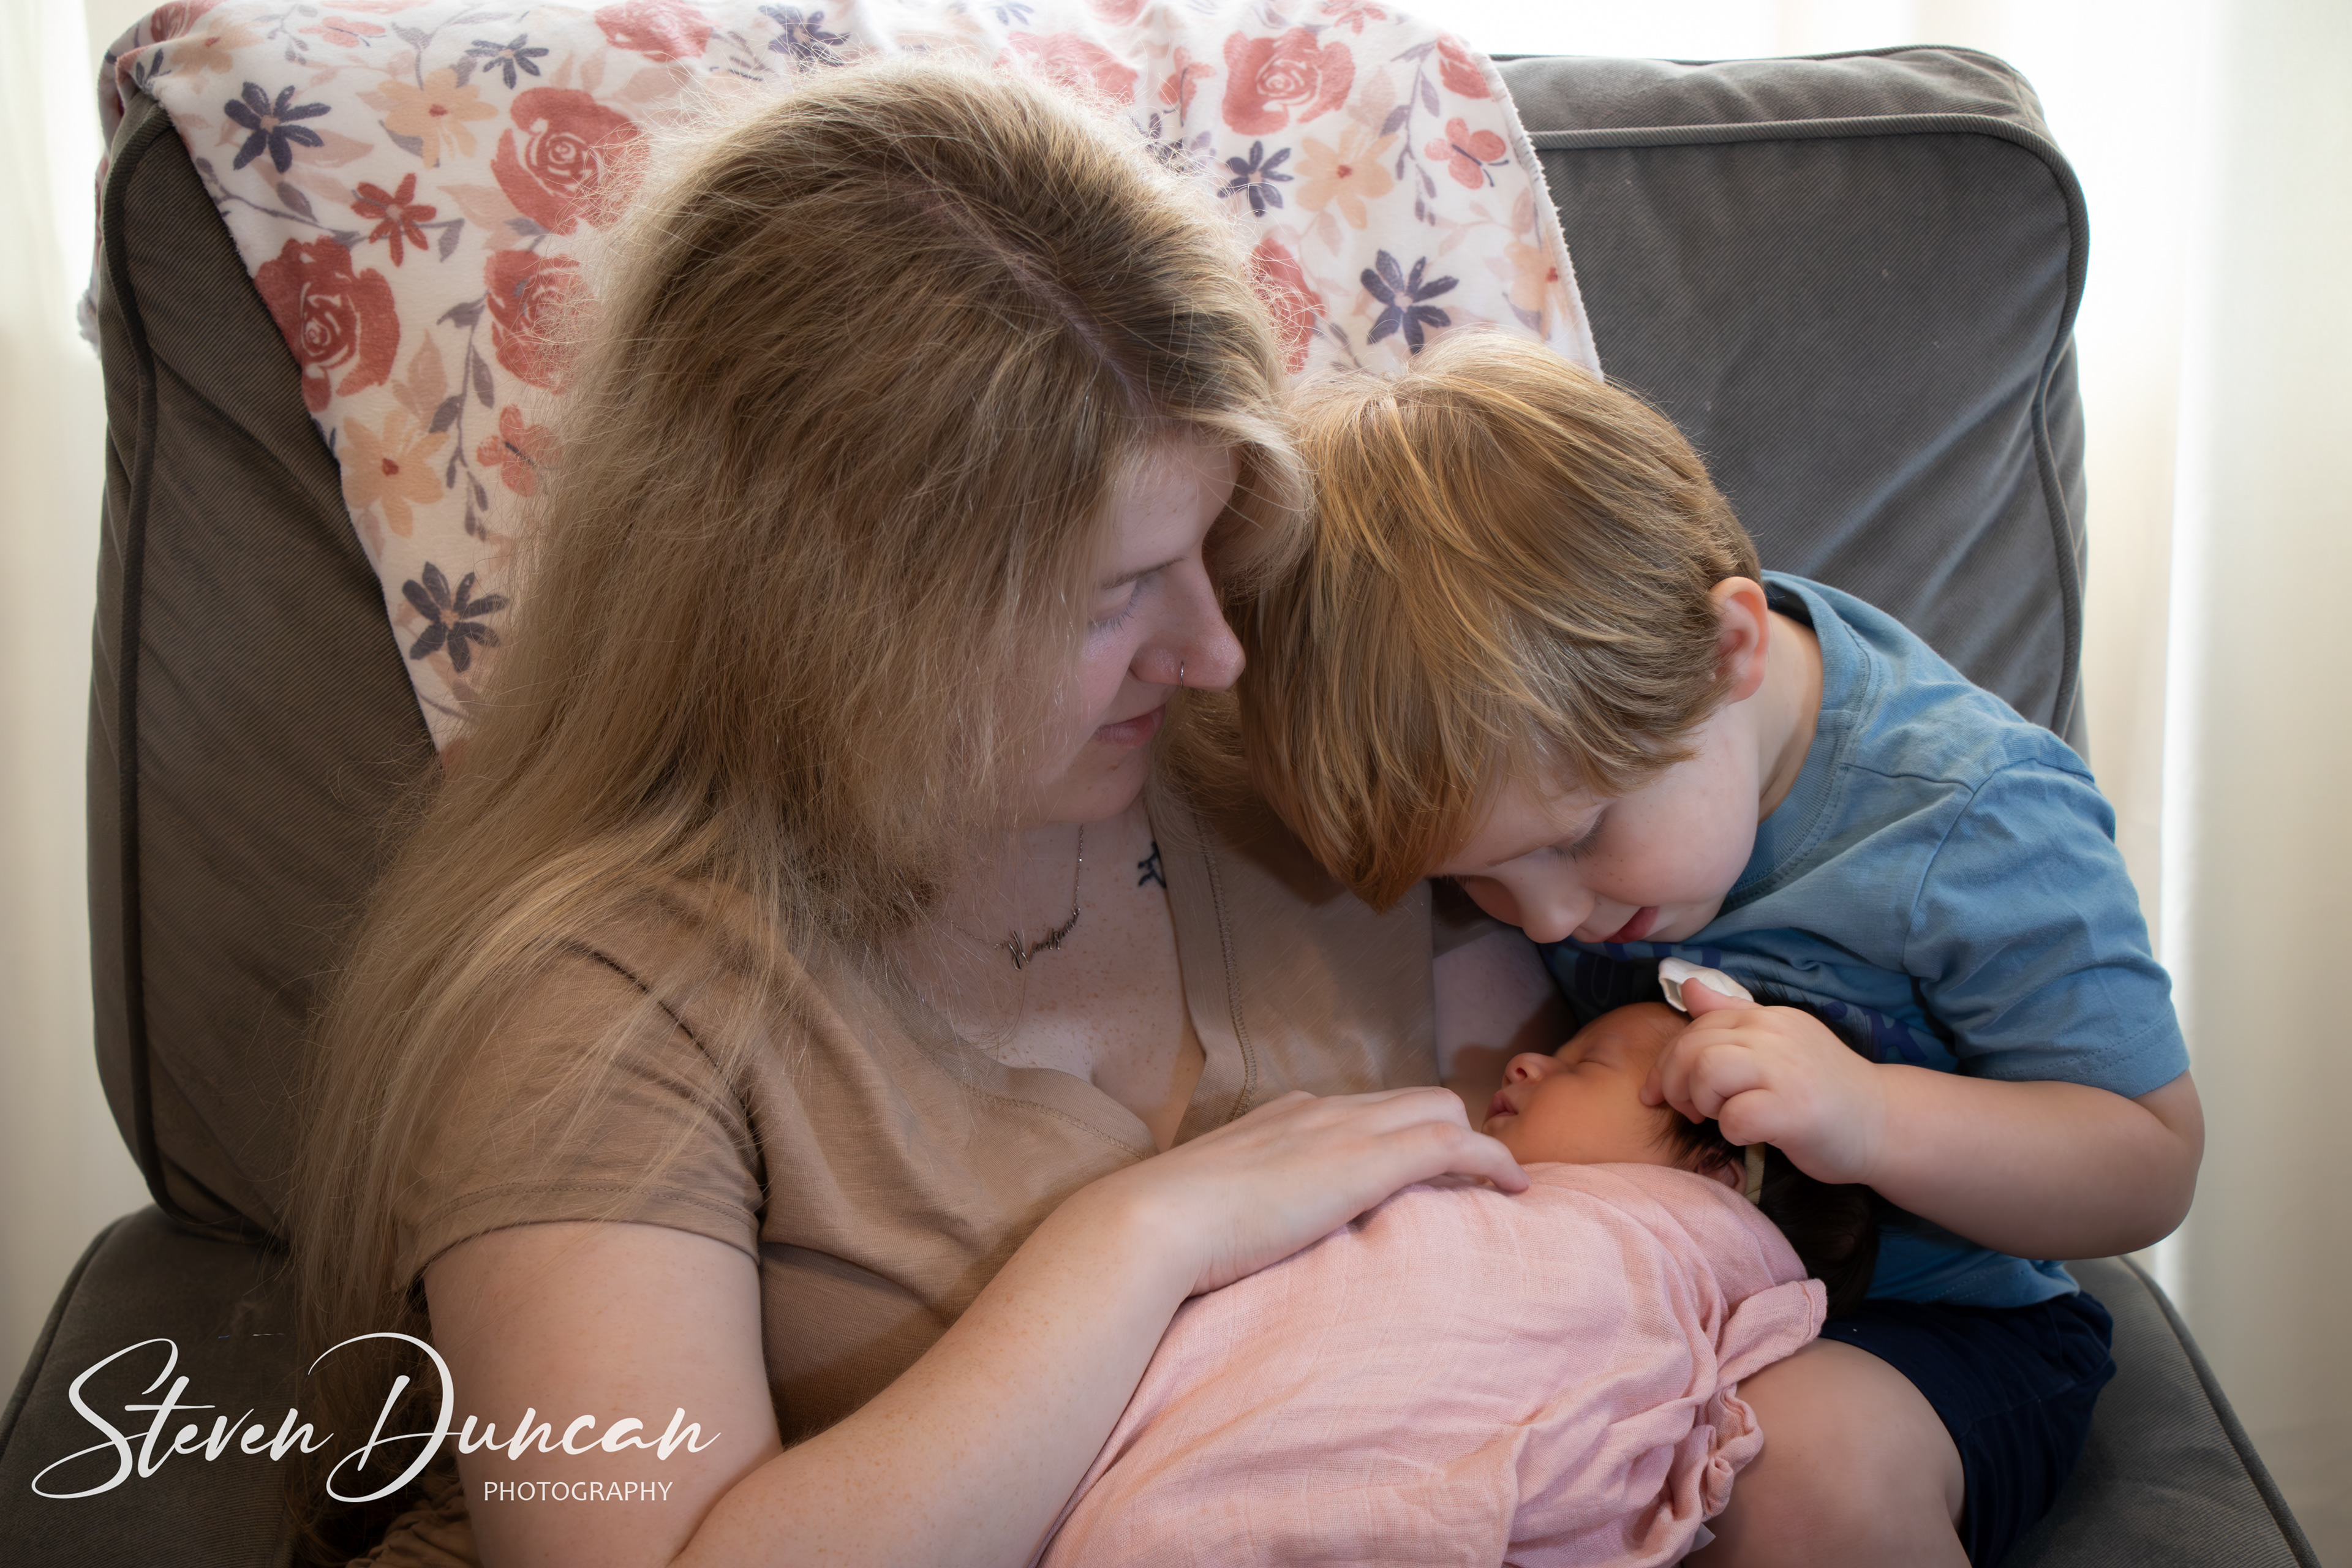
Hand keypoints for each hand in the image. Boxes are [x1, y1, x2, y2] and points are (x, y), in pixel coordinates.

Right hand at [1094, 1087, 1526, 1297]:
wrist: (1156, 1222)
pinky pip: (1453, 1145)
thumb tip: (1234, 1237)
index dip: (1395, 1131)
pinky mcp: (1368, 1160)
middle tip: (1471, 1177)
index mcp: (1282, 1116)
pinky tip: (1517, 1185)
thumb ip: (1237, 1207)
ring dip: (1474, 1141)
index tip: (1415, 1165)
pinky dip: (1492, 1159)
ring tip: (1503, 1183)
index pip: (1360, 1108)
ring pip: (1437, 1109)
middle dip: (1447, 1128)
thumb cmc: (1167, 1229)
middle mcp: (1319, 1109)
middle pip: (1410, 1098)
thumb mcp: (1209, 1206)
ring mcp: (1344, 1129)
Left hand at [1642, 982, 1887, 1185]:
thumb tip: (1690, 987)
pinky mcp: (1794, 1111)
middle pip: (1693, 1047)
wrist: (1883, 1123)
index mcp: (1768, 1018)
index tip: (1660, 1091)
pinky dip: (1731, 1131)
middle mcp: (1776, 1035)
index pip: (1697, 1024)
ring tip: (1719, 1116)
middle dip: (1674, 1082)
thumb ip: (1733, 1017)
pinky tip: (1749, 1133)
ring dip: (1701, 1101)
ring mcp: (1786, 1071)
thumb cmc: (1822, 1089)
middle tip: (1689, 1109)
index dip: (1668, 1060)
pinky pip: (1735, 1117)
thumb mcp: (1778, 1044)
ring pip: (1706, 1072)